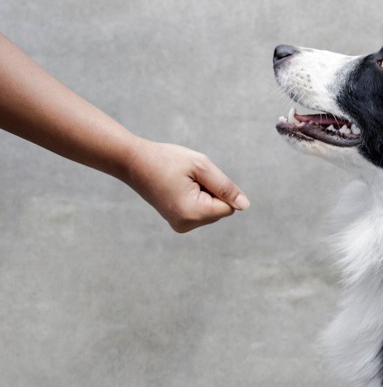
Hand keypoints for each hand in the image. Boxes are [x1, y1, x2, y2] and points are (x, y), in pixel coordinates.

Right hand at [125, 139, 248, 232]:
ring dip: (204, 194)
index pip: (229, 207)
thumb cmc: (167, 160)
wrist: (133, 162)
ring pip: (212, 211)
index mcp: (193, 213)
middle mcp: (186, 225)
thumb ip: (226, 187)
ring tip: (182, 183)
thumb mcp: (202, 166)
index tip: (198, 178)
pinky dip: (197, 198)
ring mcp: (180, 226)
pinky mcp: (178, 222)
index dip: (220, 189)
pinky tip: (179, 188)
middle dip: (212, 192)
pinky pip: (201, 211)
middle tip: (189, 179)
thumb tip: (245, 206)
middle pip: (221, 210)